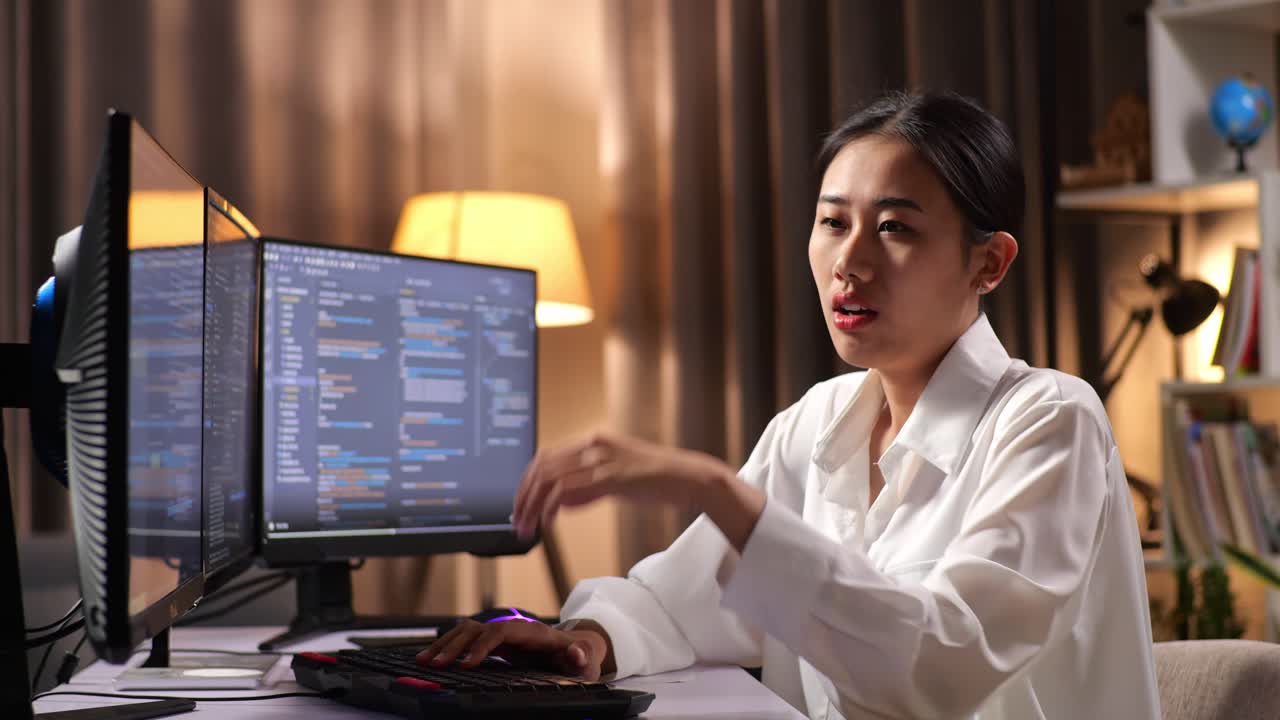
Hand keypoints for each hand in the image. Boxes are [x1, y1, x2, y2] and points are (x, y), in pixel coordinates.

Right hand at [416, 618, 609, 679]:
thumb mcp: (584, 659)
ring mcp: (502, 634)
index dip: (483, 646)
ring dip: (446, 644)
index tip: (468, 665)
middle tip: (435, 664)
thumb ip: (579, 656)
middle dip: (455, 646)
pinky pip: (467, 639)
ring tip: (424, 660)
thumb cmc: (578, 656)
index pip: (502, 632)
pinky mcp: (495, 642)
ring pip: (468, 631)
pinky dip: (448, 647)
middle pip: (479, 629)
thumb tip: (576, 652)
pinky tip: (432, 658)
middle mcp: (513, 629)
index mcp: (532, 633)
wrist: (576, 649)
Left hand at [512, 432, 734, 540]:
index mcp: (594, 442)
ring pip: (551, 478)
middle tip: (518, 522)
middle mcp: (595, 445)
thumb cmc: (657, 481)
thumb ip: (588, 486)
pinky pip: (571, 490)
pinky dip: (552, 507)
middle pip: (543, 466)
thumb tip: (561, 501)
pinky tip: (549, 522)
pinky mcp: (614, 476)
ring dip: (533, 506)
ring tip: (529, 528)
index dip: (527, 482)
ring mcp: (605, 459)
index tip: (519, 506)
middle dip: (524, 497)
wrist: (690, 479)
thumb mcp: (615, 480)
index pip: (546, 457)